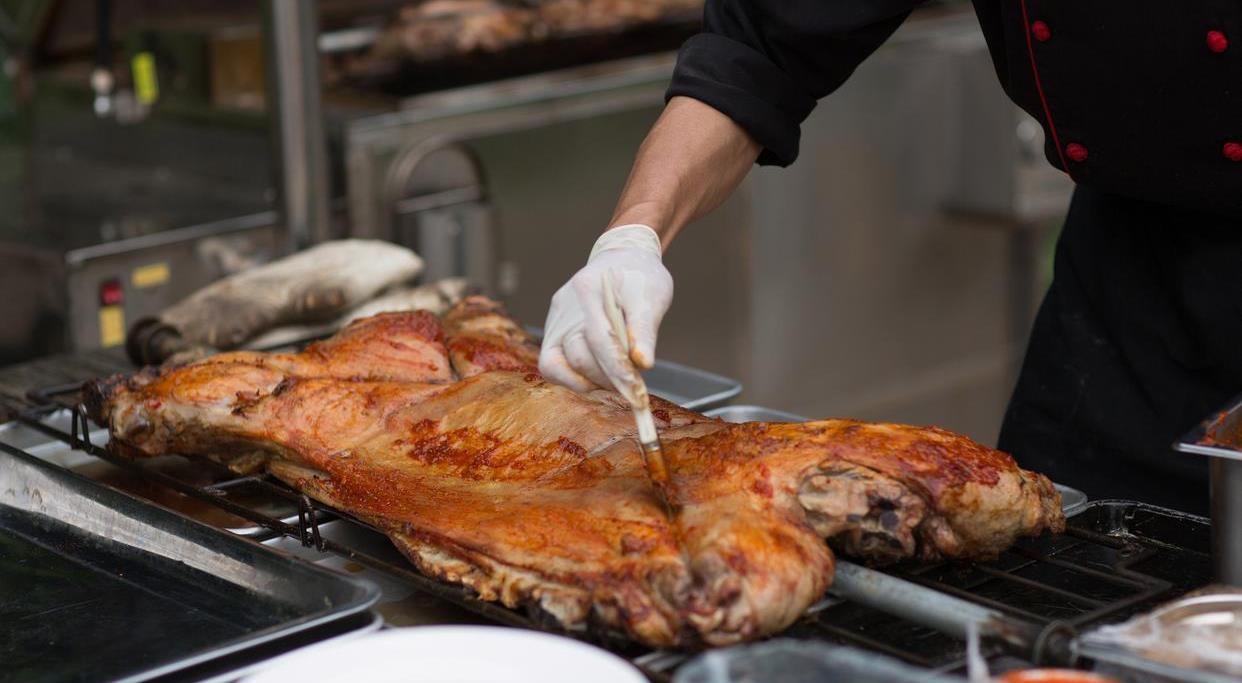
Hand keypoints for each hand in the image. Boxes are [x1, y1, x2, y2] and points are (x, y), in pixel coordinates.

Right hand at [539, 225, 672, 397]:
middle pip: (578, 356)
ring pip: (557, 365)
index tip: (637, 394)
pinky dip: (572, 377)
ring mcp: (554, 319)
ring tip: (615, 379)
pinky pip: (552, 363)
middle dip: (606, 378)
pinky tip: (595, 377)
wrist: (621, 258)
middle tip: (631, 386)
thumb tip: (643, 364)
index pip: (600, 338)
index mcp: (589, 289)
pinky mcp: (552, 330)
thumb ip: (645, 330)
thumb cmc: (639, 277)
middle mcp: (565, 305)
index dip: (617, 370)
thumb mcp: (652, 296)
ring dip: (589, 380)